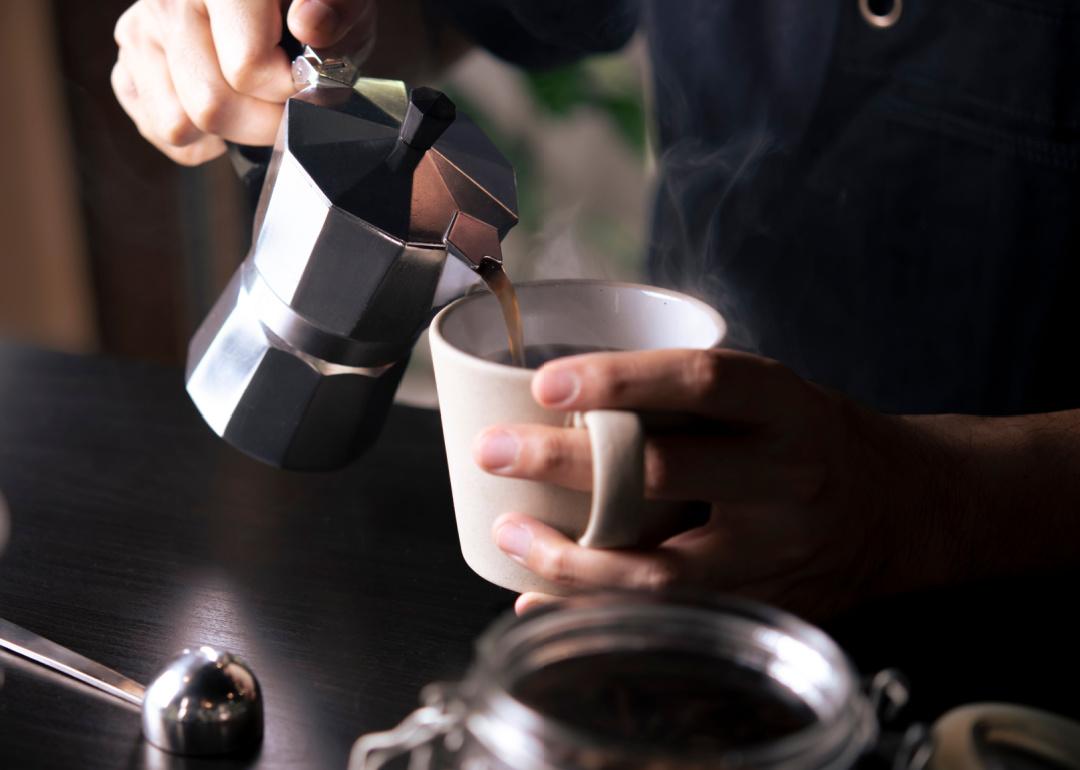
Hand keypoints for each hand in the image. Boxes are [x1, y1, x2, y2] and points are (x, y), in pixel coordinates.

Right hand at [112, 0, 375, 164]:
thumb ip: (337, 10)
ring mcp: (141, 32)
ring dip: (230, 132)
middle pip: (211, 105)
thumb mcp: (344, 0)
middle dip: (264, 122)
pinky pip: (160, 129)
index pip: (247, 68)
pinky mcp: (128, 62)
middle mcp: (167, 0)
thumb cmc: (312, 2)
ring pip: (179, 125)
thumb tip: (311, 23)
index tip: (311, 83)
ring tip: (257, 102)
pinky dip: (200, 138)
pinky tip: (229, 106)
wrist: (270, 4)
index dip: (291, 91)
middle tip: (289, 104)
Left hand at [474, 349, 960, 618]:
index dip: (622, 380)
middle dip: (565, 465)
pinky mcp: (762, 604)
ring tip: (508, 533)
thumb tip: (567, 396)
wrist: (901, 510)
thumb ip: (692, 397)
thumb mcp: (772, 396)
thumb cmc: (811, 439)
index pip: (702, 382)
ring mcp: (775, 552)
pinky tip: (540, 596)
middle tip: (494, 452)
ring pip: (660, 568)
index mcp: (786, 408)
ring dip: (569, 556)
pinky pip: (667, 614)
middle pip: (665, 474)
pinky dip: (596, 607)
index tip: (547, 384)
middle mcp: (786, 479)